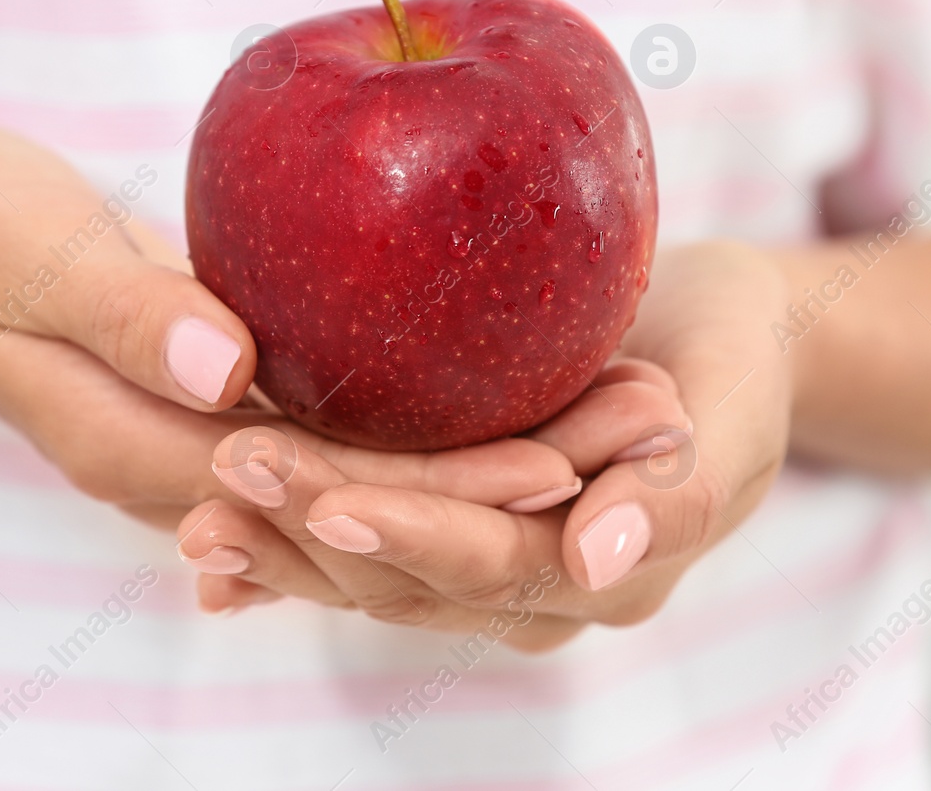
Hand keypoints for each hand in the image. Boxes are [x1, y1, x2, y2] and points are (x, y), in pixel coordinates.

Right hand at [0, 123, 577, 526]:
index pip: (328, 497)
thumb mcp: (30, 258)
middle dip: (517, 480)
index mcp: (156, 456)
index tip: (559, 462)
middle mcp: (205, 467)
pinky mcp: (241, 397)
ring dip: (509, 450)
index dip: (444, 489)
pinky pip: (363, 425)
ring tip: (631, 410)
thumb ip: (128, 313)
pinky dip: (451, 413)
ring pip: (391, 471)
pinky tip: (535, 377)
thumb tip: (230, 367)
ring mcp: (225, 438)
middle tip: (648, 430)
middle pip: (387, 502)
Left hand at [177, 241, 790, 645]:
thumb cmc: (733, 362)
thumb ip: (677, 493)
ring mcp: (484, 564)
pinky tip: (213, 551)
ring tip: (196, 508)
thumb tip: (597, 556)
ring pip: (367, 573)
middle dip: (311, 534)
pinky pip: (359, 549)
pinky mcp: (449, 523)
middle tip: (226, 476)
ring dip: (281, 544)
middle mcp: (531, 587)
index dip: (408, 536)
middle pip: (407, 576)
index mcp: (604, 574)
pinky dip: (288, 550)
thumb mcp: (735, 413)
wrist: (716, 343)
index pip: (489, 562)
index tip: (328, 499)